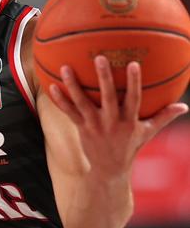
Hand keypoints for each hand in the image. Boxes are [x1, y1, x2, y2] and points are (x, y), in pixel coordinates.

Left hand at [49, 56, 187, 175]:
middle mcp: (111, 122)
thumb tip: (184, 107)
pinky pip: (68, 112)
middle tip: (99, 58)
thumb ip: (163, 117)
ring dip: (73, 85)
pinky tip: (52, 86)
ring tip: (65, 67)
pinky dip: (60, 100)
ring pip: (82, 102)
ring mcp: (94, 125)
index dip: (134, 82)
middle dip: (104, 77)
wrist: (109, 170)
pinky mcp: (81, 128)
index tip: (133, 64)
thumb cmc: (130, 146)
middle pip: (107, 96)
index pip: (134, 98)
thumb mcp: (148, 132)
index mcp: (129, 121)